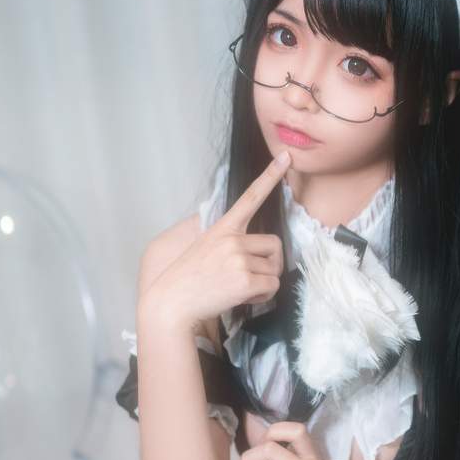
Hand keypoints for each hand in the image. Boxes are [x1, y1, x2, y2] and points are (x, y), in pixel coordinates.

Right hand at [140, 151, 291, 333]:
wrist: (172, 303)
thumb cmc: (190, 278)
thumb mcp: (205, 247)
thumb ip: (230, 240)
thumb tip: (255, 245)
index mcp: (223, 227)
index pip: (251, 197)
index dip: (270, 176)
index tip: (286, 157)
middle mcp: (233, 239)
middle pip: (275, 245)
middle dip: (269, 263)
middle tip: (247, 276)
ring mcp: (239, 259)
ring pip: (275, 269)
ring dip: (263, 282)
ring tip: (238, 287)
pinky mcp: (245, 280)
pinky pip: (272, 286)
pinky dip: (262, 296)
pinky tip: (242, 297)